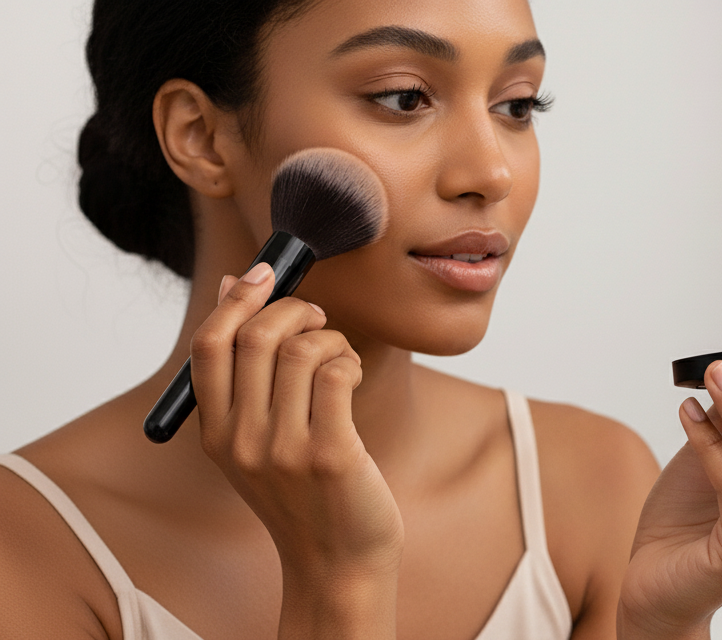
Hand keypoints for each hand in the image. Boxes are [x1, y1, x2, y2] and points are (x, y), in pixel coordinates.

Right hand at [191, 263, 402, 636]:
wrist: (336, 560)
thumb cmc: (305, 490)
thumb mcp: (258, 435)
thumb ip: (243, 369)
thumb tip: (233, 284)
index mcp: (215, 432)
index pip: (209, 344)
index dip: (237, 299)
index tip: (265, 274)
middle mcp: (241, 440)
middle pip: (254, 337)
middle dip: (293, 309)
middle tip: (317, 319)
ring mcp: (283, 449)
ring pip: (300, 349)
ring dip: (329, 338)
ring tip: (339, 356)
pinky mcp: (330, 453)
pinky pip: (336, 374)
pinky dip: (348, 360)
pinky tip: (351, 375)